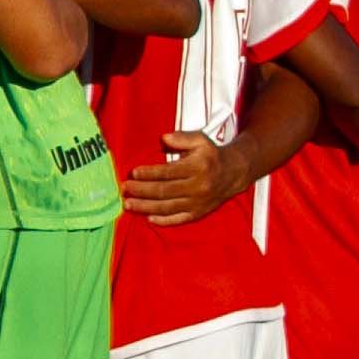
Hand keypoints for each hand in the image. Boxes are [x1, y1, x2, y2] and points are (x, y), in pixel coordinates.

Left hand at [123, 127, 253, 225]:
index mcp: (198, 167)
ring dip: (146, 207)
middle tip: (124, 188)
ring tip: (128, 204)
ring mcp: (198, 202)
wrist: (234, 173)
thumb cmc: (211, 155)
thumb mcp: (200, 140)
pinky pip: (179, 219)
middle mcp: (198, 187)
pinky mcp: (199, 213)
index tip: (133, 172)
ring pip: (168, 207)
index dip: (149, 173)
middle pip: (164, 191)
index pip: (168, 172)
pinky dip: (164, 220)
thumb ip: (182, 138)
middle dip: (142, 190)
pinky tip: (148, 218)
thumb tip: (164, 138)